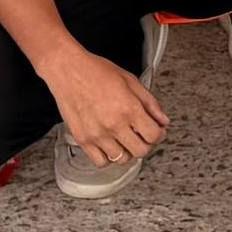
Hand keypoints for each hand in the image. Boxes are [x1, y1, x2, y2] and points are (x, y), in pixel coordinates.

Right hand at [43, 44, 167, 173]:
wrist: (68, 70)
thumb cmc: (97, 71)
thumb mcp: (130, 80)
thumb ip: (150, 102)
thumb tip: (163, 120)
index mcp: (129, 108)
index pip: (154, 135)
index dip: (159, 134)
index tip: (157, 130)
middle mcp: (114, 124)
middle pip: (140, 151)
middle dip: (145, 144)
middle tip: (142, 135)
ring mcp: (97, 134)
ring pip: (122, 159)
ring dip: (127, 151)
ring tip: (124, 138)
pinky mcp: (83, 140)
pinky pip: (101, 161)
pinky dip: (108, 157)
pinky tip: (109, 144)